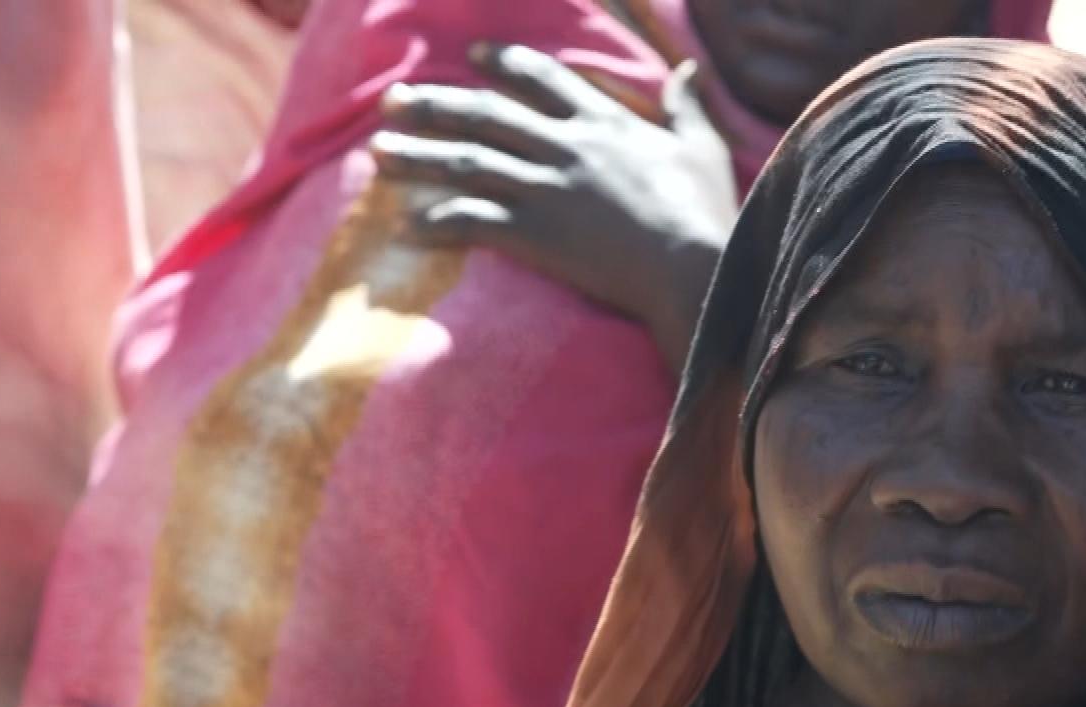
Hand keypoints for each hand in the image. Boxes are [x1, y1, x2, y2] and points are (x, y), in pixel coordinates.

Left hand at [371, 44, 738, 371]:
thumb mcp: (704, 147)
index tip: (472, 58)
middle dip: (435, 105)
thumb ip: (689, 105)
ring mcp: (547, 188)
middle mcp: (567, 146)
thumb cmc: (707, 213)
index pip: (544, 80)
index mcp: (605, 123)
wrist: (695, 269)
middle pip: (487, 114)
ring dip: (419, 156)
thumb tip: (689, 66)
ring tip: (378, 153)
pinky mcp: (537, 233)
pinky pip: (474, 221)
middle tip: (392, 101)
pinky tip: (407, 226)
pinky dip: (438, 222)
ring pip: (468, 161)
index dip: (504, 65)